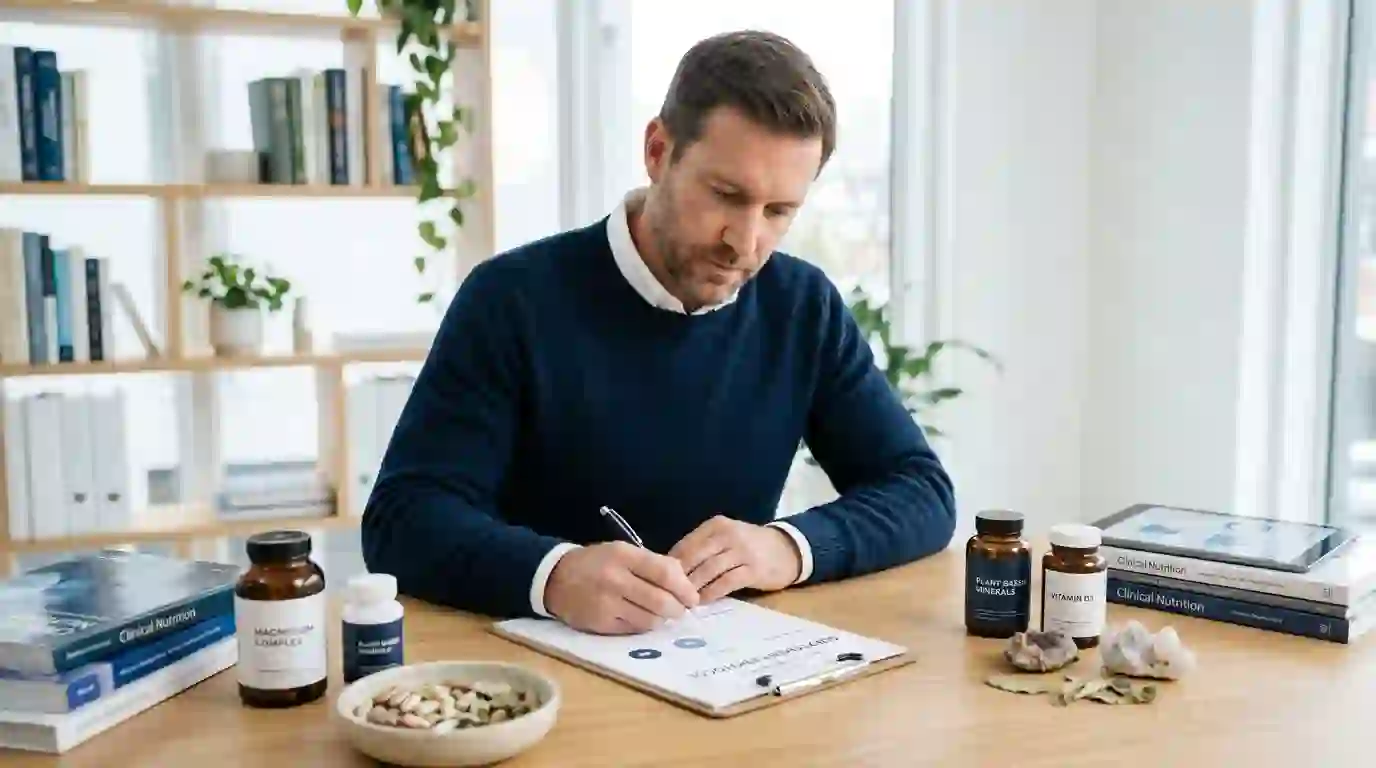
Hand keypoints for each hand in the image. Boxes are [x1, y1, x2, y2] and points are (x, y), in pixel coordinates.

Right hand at [543, 542, 699, 634]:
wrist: (556, 578)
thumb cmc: (596, 563)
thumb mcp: (622, 552)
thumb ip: (652, 563)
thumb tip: (683, 580)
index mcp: (623, 556)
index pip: (664, 573)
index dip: (684, 588)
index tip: (692, 597)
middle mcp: (615, 579)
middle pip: (661, 601)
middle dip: (678, 609)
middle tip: (681, 610)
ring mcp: (607, 604)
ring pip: (650, 619)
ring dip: (662, 619)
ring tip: (662, 614)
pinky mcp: (601, 623)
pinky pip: (634, 630)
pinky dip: (644, 626)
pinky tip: (642, 618)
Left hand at [668, 516, 801, 602]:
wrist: (787, 549)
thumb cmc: (749, 547)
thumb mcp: (724, 539)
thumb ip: (701, 549)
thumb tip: (670, 569)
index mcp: (716, 525)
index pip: (686, 544)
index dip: (671, 564)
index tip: (660, 580)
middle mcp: (728, 534)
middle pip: (695, 556)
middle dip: (679, 578)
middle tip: (667, 594)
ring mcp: (742, 551)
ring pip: (709, 570)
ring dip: (693, 587)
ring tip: (682, 601)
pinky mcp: (753, 569)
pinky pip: (726, 582)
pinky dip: (712, 593)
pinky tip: (703, 601)